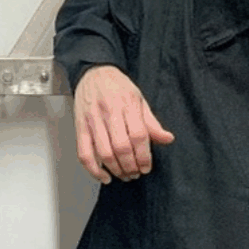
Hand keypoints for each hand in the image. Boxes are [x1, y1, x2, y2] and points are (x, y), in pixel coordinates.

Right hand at [73, 65, 173, 183]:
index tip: (147, 166)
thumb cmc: (117, 86)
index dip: (144, 156)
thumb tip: (168, 139)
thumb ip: (152, 122)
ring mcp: (93, 121)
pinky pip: (84, 153)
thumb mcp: (139, 99)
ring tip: (124, 175)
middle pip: (121, 147)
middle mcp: (109, 113)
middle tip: (136, 173)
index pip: (138, 136)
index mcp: (127, 105)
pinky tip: (104, 176)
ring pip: (104, 153)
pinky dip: (93, 170)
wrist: (93, 72)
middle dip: (131, 166)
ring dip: (116, 170)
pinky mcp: (80, 127)